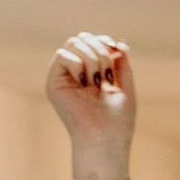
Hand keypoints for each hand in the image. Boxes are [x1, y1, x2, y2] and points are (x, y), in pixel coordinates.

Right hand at [46, 34, 135, 163]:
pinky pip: (63, 55)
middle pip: (82, 38)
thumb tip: (120, 42)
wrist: (106, 140)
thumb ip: (123, 64)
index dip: (104, 40)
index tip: (116, 50)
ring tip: (98, 81)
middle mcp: (77, 73)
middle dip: (100, 49)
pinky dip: (79, 64)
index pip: (93, 42)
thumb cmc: (118, 121)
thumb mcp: (125, 87)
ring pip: (73, 43)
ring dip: (92, 58)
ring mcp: (64, 77)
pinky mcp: (54, 82)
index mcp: (93, 74)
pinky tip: (85, 83)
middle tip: (107, 74)